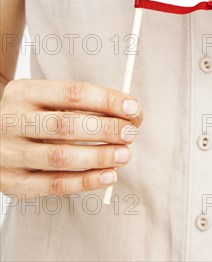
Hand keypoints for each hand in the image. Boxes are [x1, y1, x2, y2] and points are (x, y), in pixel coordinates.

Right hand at [0, 79, 142, 197]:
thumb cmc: (33, 116)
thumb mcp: (48, 100)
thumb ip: (85, 105)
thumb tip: (131, 114)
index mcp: (24, 92)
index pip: (72, 93)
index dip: (106, 100)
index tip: (132, 107)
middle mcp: (12, 121)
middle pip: (65, 125)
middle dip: (104, 129)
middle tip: (130, 133)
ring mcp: (9, 153)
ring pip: (60, 157)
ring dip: (99, 157)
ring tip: (124, 154)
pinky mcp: (12, 182)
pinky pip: (53, 185)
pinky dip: (85, 181)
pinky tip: (108, 175)